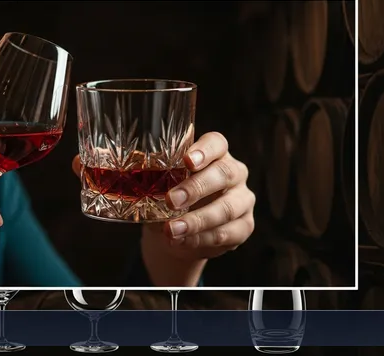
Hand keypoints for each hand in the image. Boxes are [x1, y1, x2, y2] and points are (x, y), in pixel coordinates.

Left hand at [144, 132, 255, 260]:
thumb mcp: (160, 185)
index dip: (204, 150)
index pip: (216, 143)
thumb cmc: (170, 199)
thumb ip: (154, 177)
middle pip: (224, 173)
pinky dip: (202, 238)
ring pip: (227, 208)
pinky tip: (183, 241)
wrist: (177, 233)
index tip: (187, 161)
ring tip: (172, 230)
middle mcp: (234, 172)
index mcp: (215, 154)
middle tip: (171, 201)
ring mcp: (243, 199)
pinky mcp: (245, 225)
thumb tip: (137, 172)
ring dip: (197, 221)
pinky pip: (228, 233)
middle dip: (196, 188)